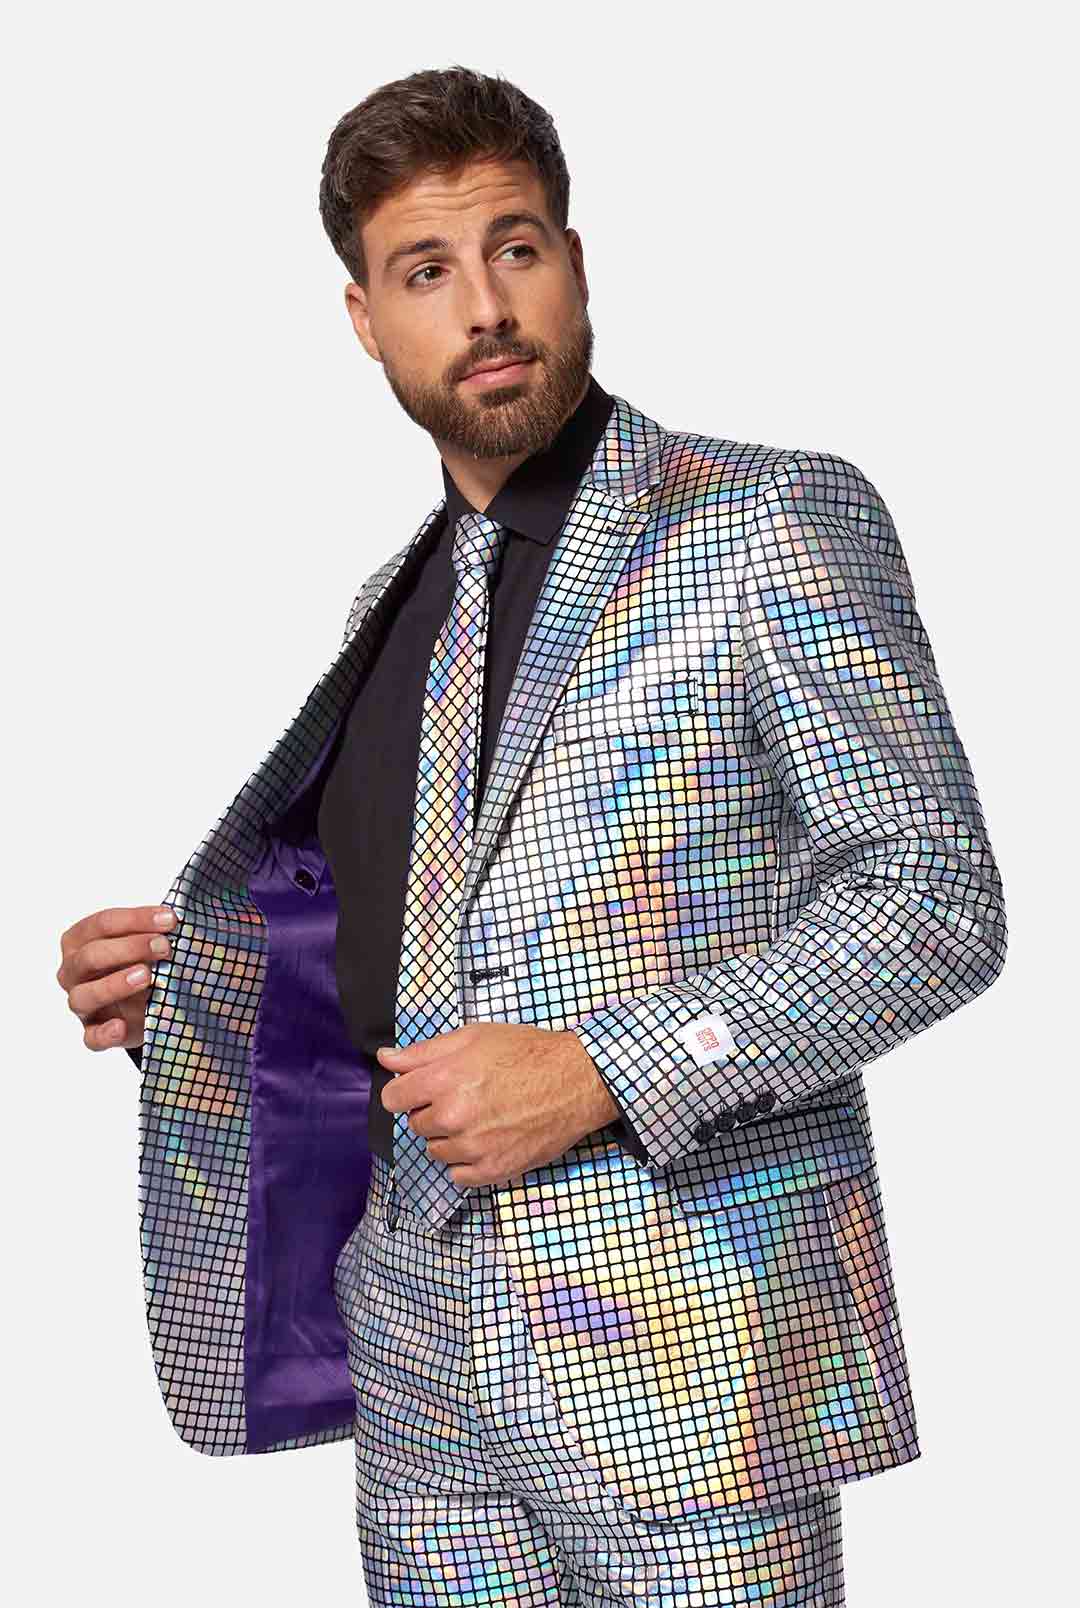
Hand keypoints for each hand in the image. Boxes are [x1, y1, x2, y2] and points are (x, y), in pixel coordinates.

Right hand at [57, 904, 177, 1052]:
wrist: (146, 1003)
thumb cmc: (141, 962)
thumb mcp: (146, 943)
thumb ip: (155, 932)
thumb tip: (178, 921)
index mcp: (80, 940)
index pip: (102, 923)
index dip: (136, 919)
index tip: (170, 920)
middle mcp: (73, 971)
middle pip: (91, 956)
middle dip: (130, 948)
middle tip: (164, 947)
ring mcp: (81, 1003)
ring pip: (84, 995)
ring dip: (114, 985)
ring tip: (146, 976)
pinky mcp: (93, 1032)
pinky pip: (91, 1037)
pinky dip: (104, 1034)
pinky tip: (120, 1027)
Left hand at [377, 1021, 619, 1188]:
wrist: (575, 1080)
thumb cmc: (525, 1053)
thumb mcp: (472, 1037)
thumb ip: (423, 1052)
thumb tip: (386, 1058)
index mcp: (443, 1080)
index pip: (393, 1099)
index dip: (406, 1091)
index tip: (423, 1088)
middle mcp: (453, 1117)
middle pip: (416, 1125)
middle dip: (432, 1111)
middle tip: (464, 1096)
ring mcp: (473, 1147)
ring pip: (436, 1150)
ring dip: (449, 1137)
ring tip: (480, 1116)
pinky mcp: (493, 1170)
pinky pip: (458, 1174)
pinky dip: (466, 1161)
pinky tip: (487, 1139)